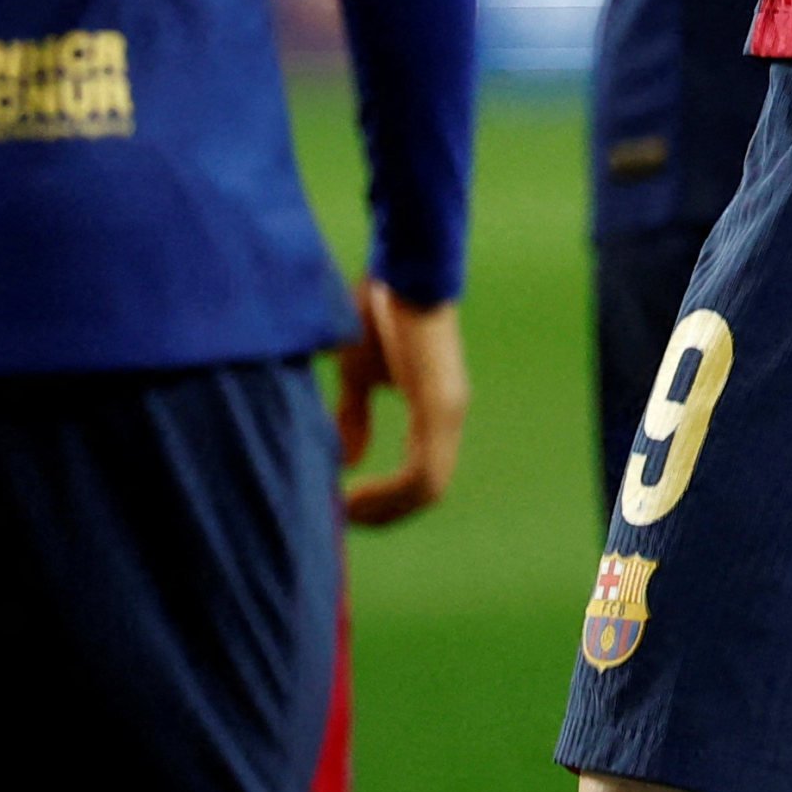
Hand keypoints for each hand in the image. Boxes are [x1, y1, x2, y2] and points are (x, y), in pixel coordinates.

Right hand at [334, 278, 468, 525]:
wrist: (396, 270)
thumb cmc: (378, 313)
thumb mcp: (358, 374)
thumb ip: (355, 416)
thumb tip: (350, 458)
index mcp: (434, 409)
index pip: (420, 475)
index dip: (385, 499)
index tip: (346, 510)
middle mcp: (448, 416)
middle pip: (426, 492)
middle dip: (383, 512)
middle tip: (342, 521)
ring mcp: (447, 412)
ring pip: (426, 489)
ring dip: (384, 508)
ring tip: (345, 512)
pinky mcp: (438, 406)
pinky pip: (422, 472)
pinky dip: (388, 493)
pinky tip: (355, 494)